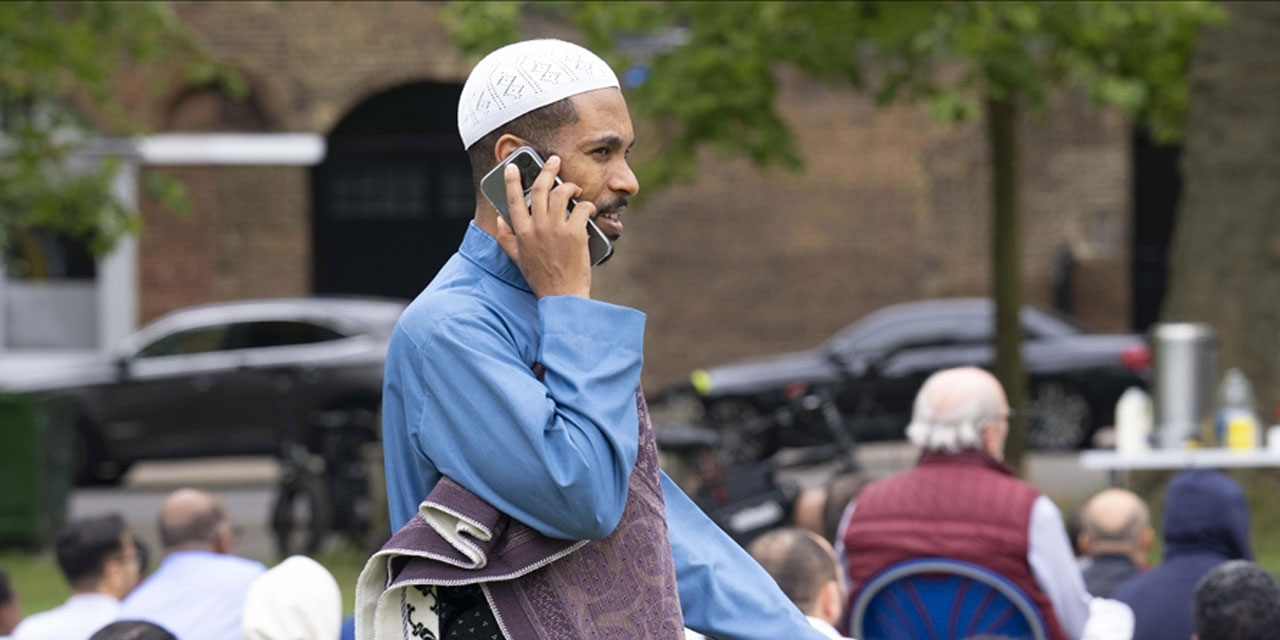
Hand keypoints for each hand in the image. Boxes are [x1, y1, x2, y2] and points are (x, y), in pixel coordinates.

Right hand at [494, 155, 593, 298]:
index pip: (512, 200)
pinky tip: (588, 209)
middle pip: (540, 189)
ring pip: (561, 194)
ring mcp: (556, 229)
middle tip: (554, 161)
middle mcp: (537, 228)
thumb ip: (506, 238)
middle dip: (547, 170)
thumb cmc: (541, 279)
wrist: (563, 296)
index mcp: (521, 233)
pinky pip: (581, 208)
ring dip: (570, 187)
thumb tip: (499, 219)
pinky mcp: (575, 233)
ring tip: (575, 189)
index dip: (511, 180)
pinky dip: (586, 205)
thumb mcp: (517, 259)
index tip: (513, 167)